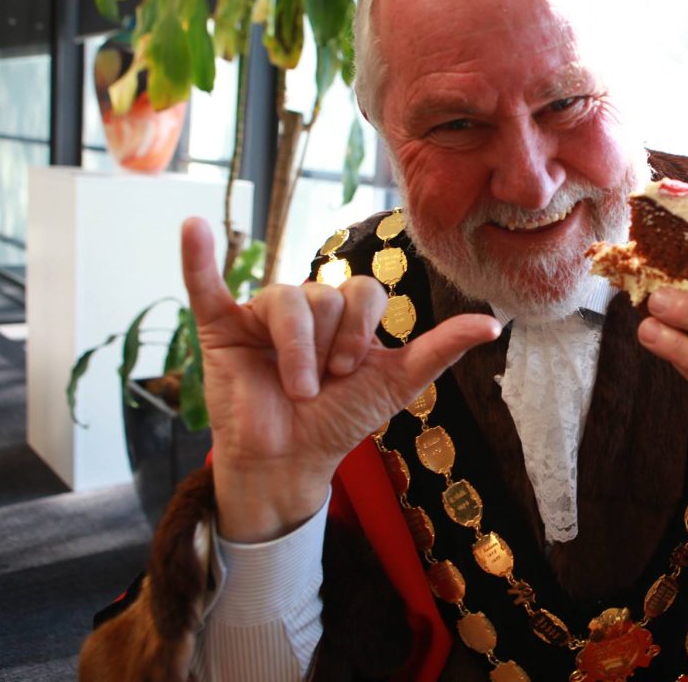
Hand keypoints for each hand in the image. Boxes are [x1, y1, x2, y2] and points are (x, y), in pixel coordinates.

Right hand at [181, 217, 500, 541]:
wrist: (292, 461)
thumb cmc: (341, 420)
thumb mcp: (397, 382)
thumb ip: (440, 348)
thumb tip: (495, 323)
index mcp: (343, 311)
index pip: (362, 289)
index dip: (361, 330)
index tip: (354, 370)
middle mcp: (304, 305)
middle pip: (325, 295)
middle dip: (330, 346)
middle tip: (321, 385)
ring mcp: (260, 313)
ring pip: (286, 300)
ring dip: (298, 350)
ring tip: (297, 388)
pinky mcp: (220, 327)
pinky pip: (205, 284)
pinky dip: (197, 257)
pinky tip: (191, 227)